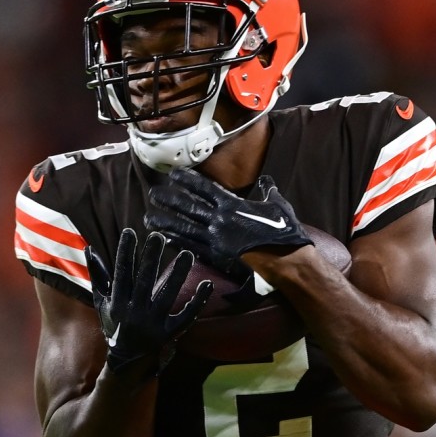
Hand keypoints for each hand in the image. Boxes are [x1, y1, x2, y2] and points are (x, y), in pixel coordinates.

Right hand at [86, 229, 211, 375]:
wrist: (125, 361)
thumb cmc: (114, 326)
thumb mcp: (102, 303)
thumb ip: (98, 276)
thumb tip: (90, 249)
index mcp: (118, 304)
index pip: (121, 274)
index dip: (124, 253)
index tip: (129, 232)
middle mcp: (134, 313)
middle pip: (144, 282)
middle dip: (150, 258)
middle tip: (158, 236)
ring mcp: (153, 324)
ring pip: (167, 296)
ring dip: (178, 275)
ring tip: (187, 253)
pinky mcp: (169, 334)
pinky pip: (186, 317)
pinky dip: (198, 302)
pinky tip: (208, 284)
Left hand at [147, 169, 311, 273]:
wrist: (286, 262)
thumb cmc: (284, 232)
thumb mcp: (278, 205)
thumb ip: (268, 191)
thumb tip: (265, 181)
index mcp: (233, 206)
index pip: (205, 189)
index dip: (187, 181)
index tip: (173, 174)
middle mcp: (220, 221)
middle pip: (188, 207)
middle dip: (169, 200)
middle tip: (152, 193)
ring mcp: (216, 240)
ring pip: (185, 228)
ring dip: (166, 222)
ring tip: (148, 218)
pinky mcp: (217, 257)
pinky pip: (193, 247)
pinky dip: (178, 242)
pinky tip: (165, 239)